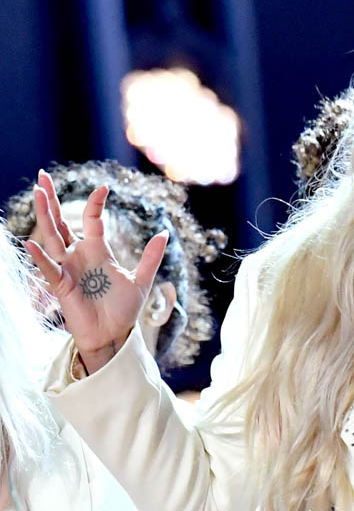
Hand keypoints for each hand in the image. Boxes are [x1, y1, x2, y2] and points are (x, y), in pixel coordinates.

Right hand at [25, 170, 166, 373]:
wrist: (114, 335)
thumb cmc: (123, 310)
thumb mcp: (141, 281)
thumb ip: (151, 258)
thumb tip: (164, 233)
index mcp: (98, 250)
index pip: (93, 220)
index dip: (96, 203)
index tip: (104, 187)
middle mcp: (80, 255)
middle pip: (62, 222)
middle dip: (53, 200)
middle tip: (42, 175)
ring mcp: (69, 269)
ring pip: (52, 237)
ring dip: (45, 216)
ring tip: (38, 193)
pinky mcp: (62, 286)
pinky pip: (49, 268)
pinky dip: (41, 257)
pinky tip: (31, 242)